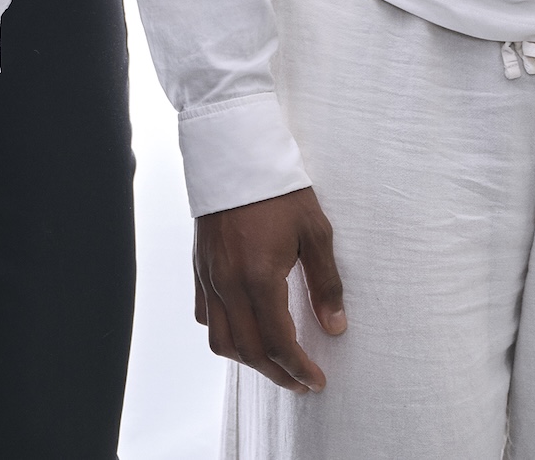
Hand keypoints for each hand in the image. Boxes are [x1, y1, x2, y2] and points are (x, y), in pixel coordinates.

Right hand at [194, 187, 345, 392]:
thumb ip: (326, 284)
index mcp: (259, 277)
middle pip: (249, 351)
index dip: (300, 369)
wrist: (234, 154)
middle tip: (301, 380)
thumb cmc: (278, 191)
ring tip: (274, 361)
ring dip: (248, 359)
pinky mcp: (199, 267)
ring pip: (220, 340)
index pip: (278, 343)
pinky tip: (245, 327)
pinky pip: (205, 314)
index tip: (317, 380)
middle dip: (277, 373)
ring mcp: (209, 276)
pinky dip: (225, 332)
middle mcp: (228, 283)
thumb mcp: (316, 233)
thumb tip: (335, 327)